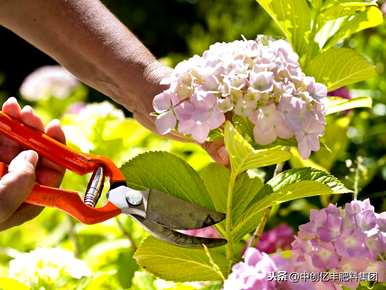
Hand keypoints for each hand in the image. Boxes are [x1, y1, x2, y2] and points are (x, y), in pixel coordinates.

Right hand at [0, 97, 65, 229]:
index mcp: (24, 202)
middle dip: (34, 131)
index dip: (57, 150)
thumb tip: (32, 155)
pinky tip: (5, 110)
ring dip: (17, 122)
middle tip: (29, 114)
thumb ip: (22, 182)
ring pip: (13, 143)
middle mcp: (12, 185)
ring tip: (13, 106)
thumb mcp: (1, 205)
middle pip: (33, 154)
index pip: (50, 174)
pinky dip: (1, 123)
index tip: (54, 127)